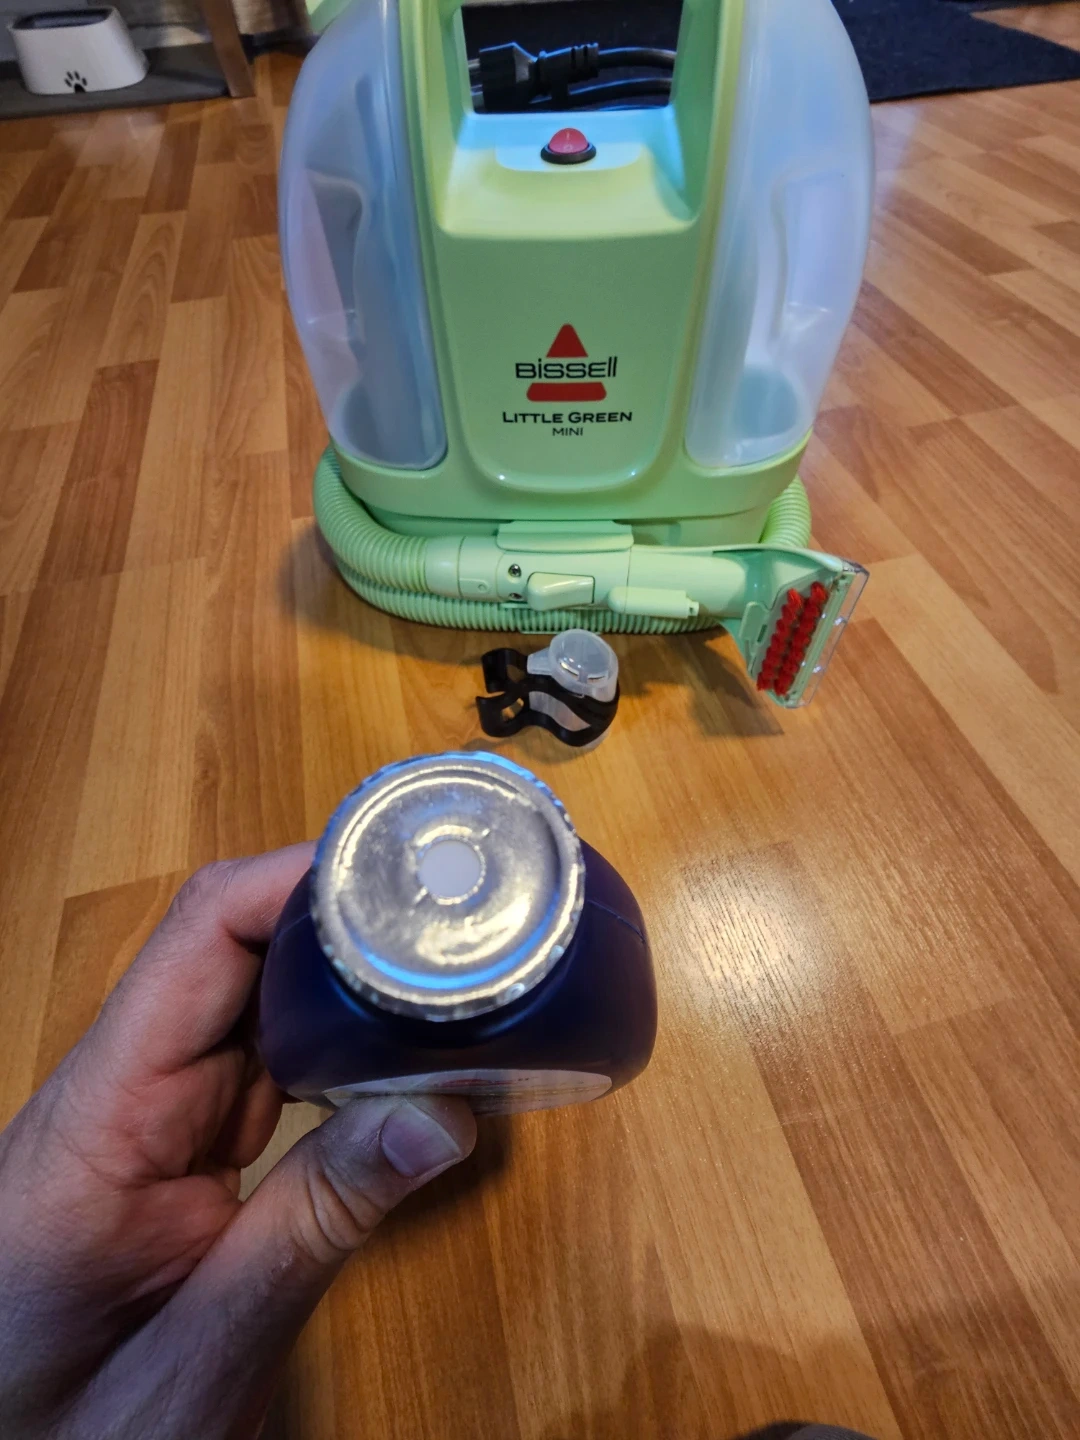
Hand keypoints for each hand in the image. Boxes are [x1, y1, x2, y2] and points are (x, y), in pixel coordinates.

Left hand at [0, 847, 476, 1439]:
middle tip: (459, 916)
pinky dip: (335, 1042)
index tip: (401, 872)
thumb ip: (317, 1223)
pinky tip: (399, 1047)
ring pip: (255, 999)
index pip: (199, 939)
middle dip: (343, 920)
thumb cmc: (65, 1430)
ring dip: (347, 978)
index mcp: (99, 1118)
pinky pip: (262, 1061)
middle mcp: (120, 1088)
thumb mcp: (204, 1349)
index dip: (296, 883)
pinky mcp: (175, 1142)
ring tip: (450, 965)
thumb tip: (447, 1114)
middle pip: (233, 950)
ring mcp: (148, 1112)